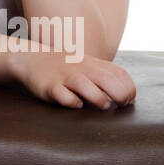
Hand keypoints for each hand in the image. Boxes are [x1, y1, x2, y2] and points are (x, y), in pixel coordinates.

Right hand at [11, 47, 135, 109]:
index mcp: (94, 65)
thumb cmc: (67, 67)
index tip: (129, 101)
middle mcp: (82, 69)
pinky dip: (71, 100)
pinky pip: (61, 94)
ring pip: (84, 85)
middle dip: (120, 93)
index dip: (129, 88)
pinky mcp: (50, 86)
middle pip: (106, 79)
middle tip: (122, 105)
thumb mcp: (89, 67)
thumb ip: (108, 77)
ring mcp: (65, 77)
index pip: (119, 74)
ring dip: (98, 97)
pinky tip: (77, 105)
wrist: (33, 58)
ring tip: (105, 105)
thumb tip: (130, 96)